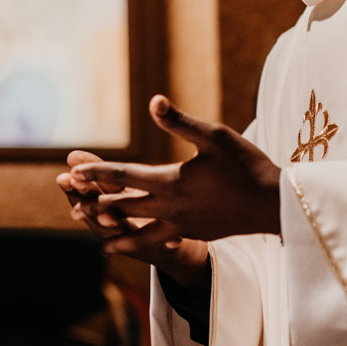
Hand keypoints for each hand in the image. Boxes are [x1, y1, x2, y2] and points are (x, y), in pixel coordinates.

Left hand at [67, 95, 281, 250]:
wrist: (273, 205)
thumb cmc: (247, 165)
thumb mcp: (216, 136)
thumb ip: (181, 122)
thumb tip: (154, 102)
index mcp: (171, 181)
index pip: (124, 176)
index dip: (98, 172)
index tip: (75, 171)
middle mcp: (171, 207)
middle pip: (124, 206)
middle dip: (97, 203)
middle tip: (73, 204)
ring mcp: (182, 224)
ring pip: (140, 230)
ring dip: (116, 230)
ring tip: (97, 235)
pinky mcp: (196, 232)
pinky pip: (161, 239)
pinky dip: (144, 241)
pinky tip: (143, 243)